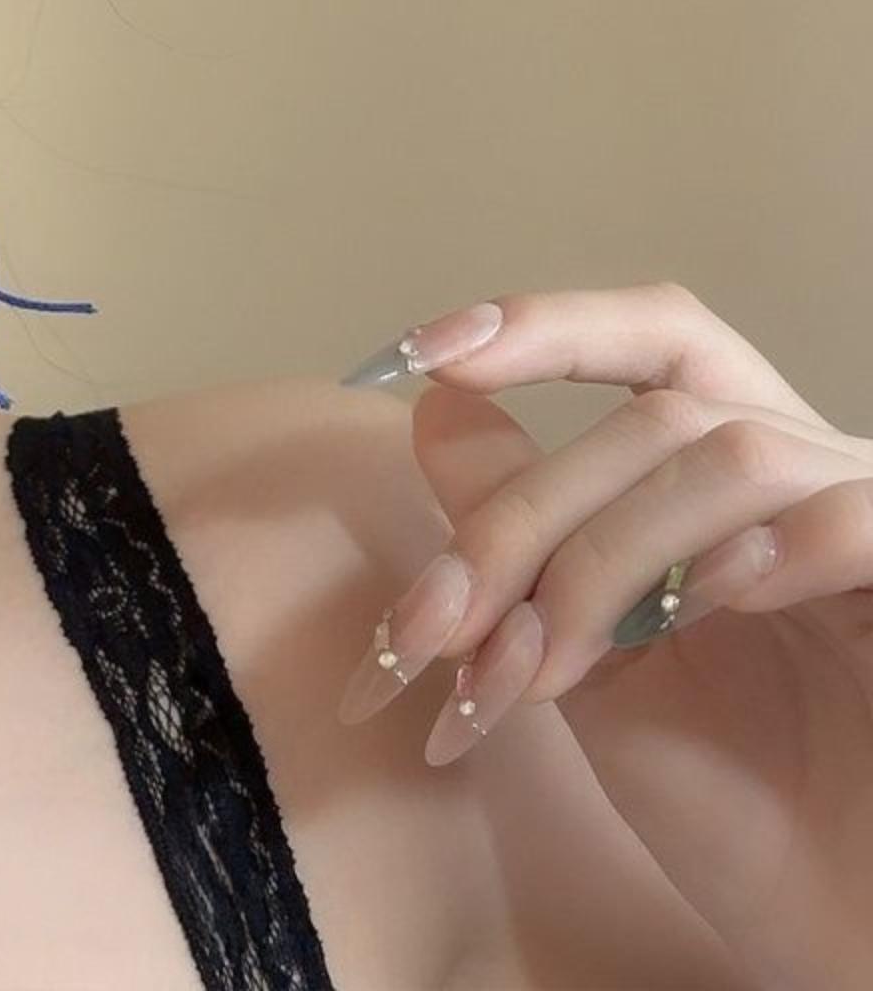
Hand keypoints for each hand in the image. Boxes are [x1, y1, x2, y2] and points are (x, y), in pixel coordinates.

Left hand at [337, 281, 872, 990]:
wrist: (839, 927)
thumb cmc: (727, 796)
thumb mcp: (583, 653)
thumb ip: (519, 531)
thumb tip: (435, 402)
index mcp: (729, 473)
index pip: (654, 341)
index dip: (548, 327)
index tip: (425, 352)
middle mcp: (808, 471)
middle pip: (652, 418)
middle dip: (522, 517)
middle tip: (436, 628)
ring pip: (726, 453)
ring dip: (602, 557)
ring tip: (541, 669)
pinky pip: (851, 515)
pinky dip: (761, 546)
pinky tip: (699, 604)